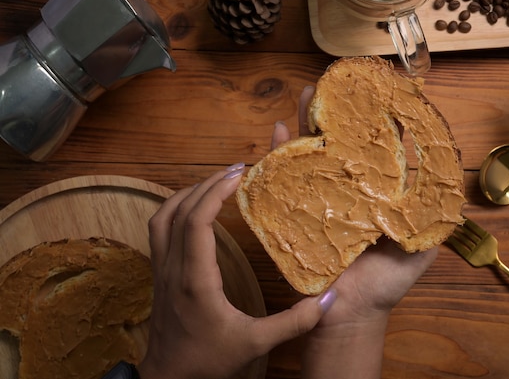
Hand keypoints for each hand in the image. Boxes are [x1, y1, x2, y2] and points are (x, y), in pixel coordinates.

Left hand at [138, 165, 334, 378]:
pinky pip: (160, 229)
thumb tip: (328, 300)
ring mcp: (161, 270)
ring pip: (163, 217)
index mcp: (196, 279)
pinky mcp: (159, 274)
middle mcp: (173, 268)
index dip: (216, 192)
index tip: (239, 175)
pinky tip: (195, 208)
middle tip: (236, 170)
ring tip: (215, 182)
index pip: (197, 221)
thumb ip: (293, 322)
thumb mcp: (255, 344)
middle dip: (207, 184)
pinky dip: (176, 209)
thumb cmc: (208, 361)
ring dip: (187, 193)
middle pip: (180, 211)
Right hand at [273, 86, 437, 378]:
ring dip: (308, 121)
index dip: (375, 122)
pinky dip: (278, 153)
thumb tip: (455, 193)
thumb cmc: (385, 283)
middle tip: (335, 83)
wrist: (349, 310)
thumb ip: (434, 223)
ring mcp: (319, 195)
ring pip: (313, 151)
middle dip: (337, 112)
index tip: (376, 94)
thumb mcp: (419, 250)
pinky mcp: (295, 209)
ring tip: (308, 93)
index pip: (375, 149)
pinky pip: (284, 177)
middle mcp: (346, 187)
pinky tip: (279, 130)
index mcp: (375, 192)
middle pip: (341, 142)